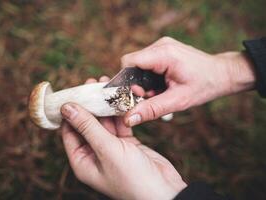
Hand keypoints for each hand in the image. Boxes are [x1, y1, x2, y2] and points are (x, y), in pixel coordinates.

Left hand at [60, 77, 186, 199]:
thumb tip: (67, 108)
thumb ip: (88, 127)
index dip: (69, 112)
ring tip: (106, 85)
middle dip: (89, 104)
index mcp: (83, 161)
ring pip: (105, 122)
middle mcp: (95, 155)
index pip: (69, 132)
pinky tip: (120, 98)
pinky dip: (120, 113)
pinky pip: (120, 125)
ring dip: (105, 106)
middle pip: (87, 124)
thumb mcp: (107, 150)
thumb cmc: (133, 178)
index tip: (72, 92)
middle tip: (92, 83)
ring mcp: (112, 149)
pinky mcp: (127, 145)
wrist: (165, 191)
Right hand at [121, 37, 255, 125]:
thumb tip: (128, 119)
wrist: (223, 74)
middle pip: (133, 64)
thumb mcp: (177, 101)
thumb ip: (151, 109)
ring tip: (159, 92)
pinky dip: (150, 78)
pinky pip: (147, 64)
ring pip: (139, 65)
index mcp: (164, 54)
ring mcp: (162, 46)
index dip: (126, 80)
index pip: (129, 62)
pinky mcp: (164, 50)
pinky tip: (162, 86)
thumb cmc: (205, 85)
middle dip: (137, 84)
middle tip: (151, 96)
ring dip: (144, 82)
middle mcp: (161, 45)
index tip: (137, 94)